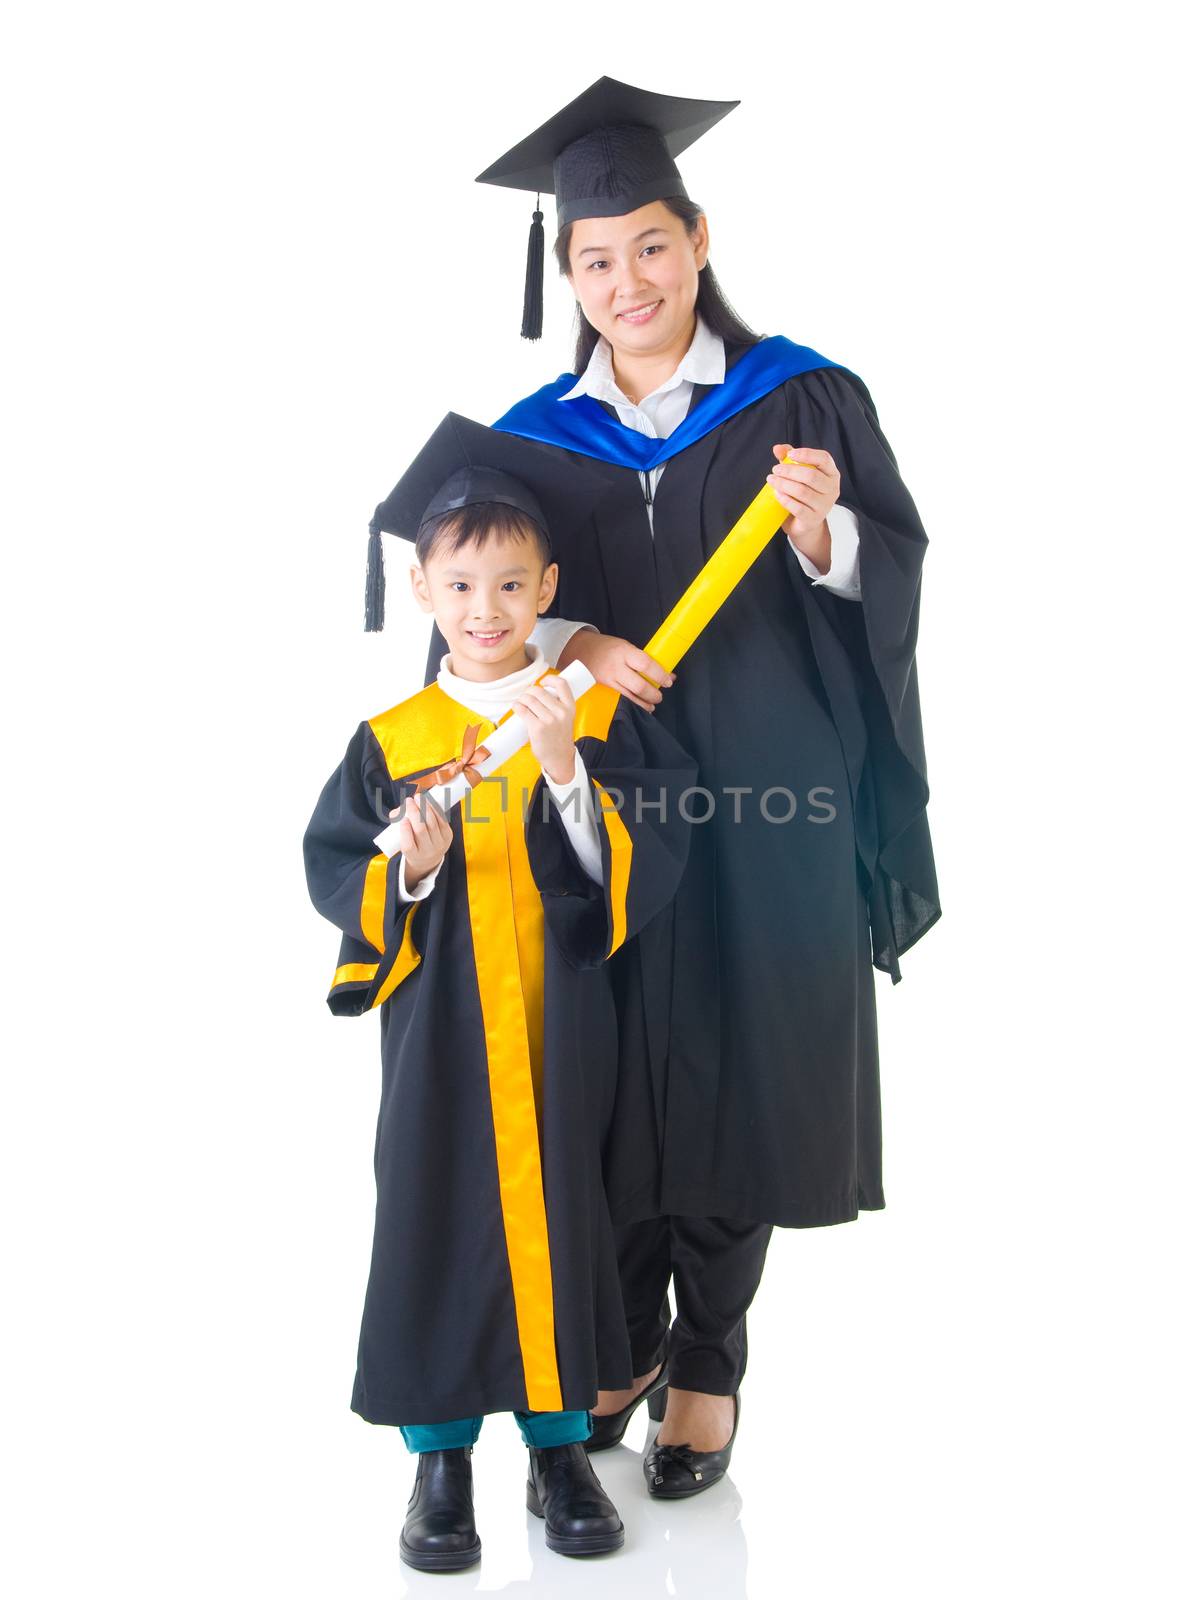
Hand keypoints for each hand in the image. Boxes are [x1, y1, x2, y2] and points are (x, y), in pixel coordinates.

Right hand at [388, 793, 453, 891]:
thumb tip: (397, 811)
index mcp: (412, 855)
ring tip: (418, 798)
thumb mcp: (400, 838)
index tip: (403, 819)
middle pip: (421, 831)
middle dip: (414, 813)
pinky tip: (429, 802)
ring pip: (432, 824)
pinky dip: (435, 809)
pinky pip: (442, 821)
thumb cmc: (412, 843)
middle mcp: (427, 852)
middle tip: (409, 801)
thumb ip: (396, 823)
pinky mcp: (448, 837)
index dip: (406, 831)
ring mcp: (439, 845)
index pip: (408, 845)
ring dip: (425, 808)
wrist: (428, 857)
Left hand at [512, 675, 577, 784]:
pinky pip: (522, 710)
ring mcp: (549, 720)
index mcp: (570, 707)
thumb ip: (558, 707)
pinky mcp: (537, 728)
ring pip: (529, 699)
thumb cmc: (560, 738)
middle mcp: (561, 712)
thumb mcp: (566, 719)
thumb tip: (540, 694)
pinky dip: (516, 706)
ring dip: (521, 698)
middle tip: (526, 697)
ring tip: (520, 703)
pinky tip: (516, 707)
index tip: (542, 682)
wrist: (560, 758)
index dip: (550, 679)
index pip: (562, 684)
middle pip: (539, 691)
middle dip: (529, 691)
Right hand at [557, 629, 675, 712]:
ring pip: (630, 696)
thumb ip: (644, 660)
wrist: (579, 650)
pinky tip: (640, 706)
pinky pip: (621, 699)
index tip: (668, 681)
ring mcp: (608, 679)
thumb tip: (667, 673)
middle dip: (654, 694)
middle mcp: (616, 667)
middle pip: (639, 685)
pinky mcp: (604, 689)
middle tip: (660, 695)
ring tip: (653, 703)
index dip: (660, 675)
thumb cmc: (606, 647)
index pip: (646, 664)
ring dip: (645, 703)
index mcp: (624, 652)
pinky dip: (633, 704)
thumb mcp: (626, 647)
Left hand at [768, 445, 840, 572]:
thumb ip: (789, 458)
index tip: (790, 454)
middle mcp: (832, 489)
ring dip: (784, 484)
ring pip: (803, 492)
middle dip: (790, 471)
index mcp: (832, 473)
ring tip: (771, 480)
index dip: (807, 454)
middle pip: (811, 476)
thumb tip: (777, 448)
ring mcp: (824, 505)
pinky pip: (798, 508)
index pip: (824, 459)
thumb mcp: (798, 472)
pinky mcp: (814, 519)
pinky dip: (785, 499)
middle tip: (775, 469)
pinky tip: (776, 493)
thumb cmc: (803, 492)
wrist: (806, 522)